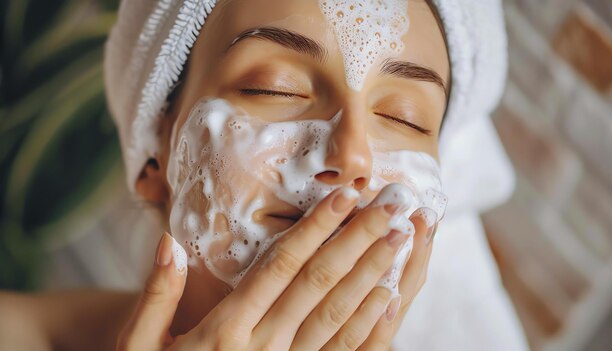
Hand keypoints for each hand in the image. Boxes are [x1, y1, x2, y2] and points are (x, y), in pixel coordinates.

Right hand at [117, 184, 433, 350]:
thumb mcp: (138, 346)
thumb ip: (157, 295)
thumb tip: (168, 241)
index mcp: (226, 329)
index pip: (280, 266)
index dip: (315, 228)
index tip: (343, 196)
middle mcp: (263, 347)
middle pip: (319, 283)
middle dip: (358, 240)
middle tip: (391, 205)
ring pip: (338, 315)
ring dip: (372, 274)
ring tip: (400, 238)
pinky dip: (369, 323)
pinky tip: (390, 295)